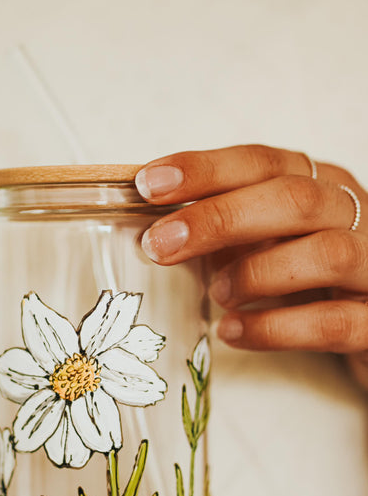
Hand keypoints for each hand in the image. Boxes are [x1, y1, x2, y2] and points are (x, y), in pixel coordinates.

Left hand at [136, 144, 367, 388]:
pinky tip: (234, 332)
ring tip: (216, 293)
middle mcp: (354, 216)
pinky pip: (334, 322)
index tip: (148, 184)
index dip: (204, 169)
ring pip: (326, 253)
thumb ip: (229, 228)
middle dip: (220, 218)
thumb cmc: (313, 278)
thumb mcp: (272, 240)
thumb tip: (157, 225)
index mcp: (320, 185)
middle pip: (294, 199)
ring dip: (257, 271)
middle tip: (161, 244)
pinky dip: (276, 327)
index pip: (261, 162)